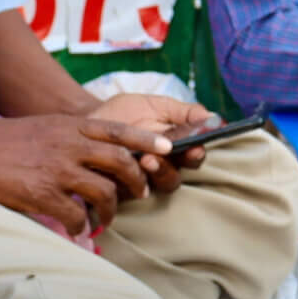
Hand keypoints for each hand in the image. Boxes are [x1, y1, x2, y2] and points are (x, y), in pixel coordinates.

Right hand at [0, 114, 170, 233]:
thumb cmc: (3, 141)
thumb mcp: (42, 127)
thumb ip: (70, 136)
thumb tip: (95, 152)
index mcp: (69, 126)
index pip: (118, 129)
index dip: (146, 140)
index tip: (168, 149)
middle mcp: (68, 145)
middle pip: (120, 162)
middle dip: (138, 181)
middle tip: (141, 193)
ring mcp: (56, 170)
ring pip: (104, 192)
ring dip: (111, 209)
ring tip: (106, 217)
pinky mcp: (42, 194)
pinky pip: (77, 215)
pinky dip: (82, 225)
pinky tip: (77, 227)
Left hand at [89, 93, 219, 189]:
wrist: (87, 120)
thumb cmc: (123, 113)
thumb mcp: (153, 105)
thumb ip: (182, 111)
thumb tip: (211, 116)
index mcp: (173, 148)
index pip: (193, 158)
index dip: (196, 155)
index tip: (195, 147)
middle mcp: (159, 168)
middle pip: (175, 178)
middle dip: (172, 167)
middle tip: (164, 154)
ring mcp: (139, 180)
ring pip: (154, 187)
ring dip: (154, 173)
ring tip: (146, 159)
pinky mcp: (118, 188)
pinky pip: (127, 192)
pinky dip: (128, 180)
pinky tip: (125, 166)